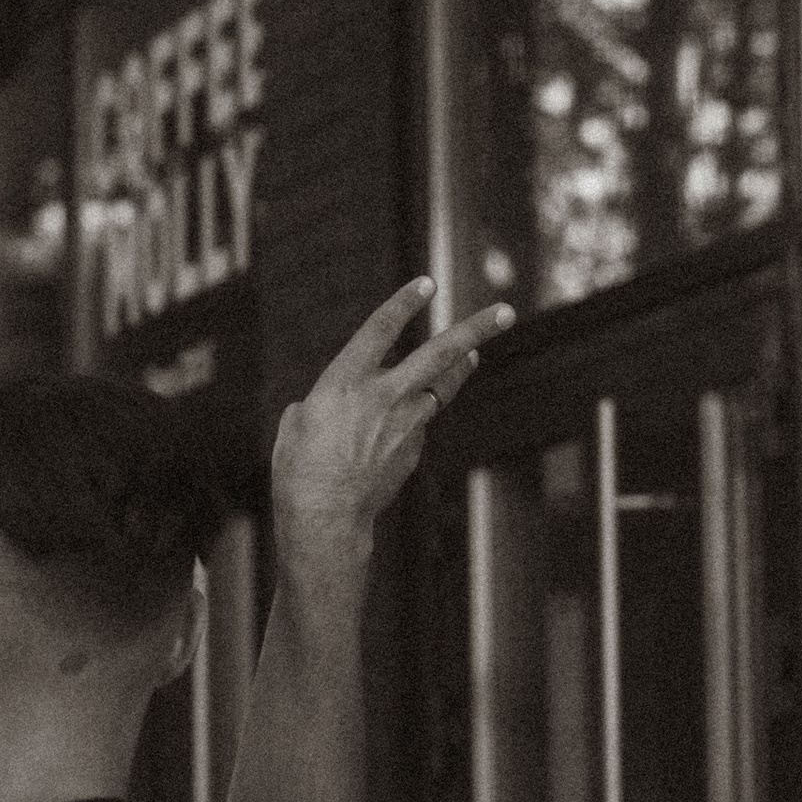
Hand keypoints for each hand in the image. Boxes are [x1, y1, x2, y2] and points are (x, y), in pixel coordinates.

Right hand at [271, 281, 514, 572]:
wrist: (326, 518)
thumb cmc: (298, 468)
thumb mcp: (297, 422)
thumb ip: (326, 400)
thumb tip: (344, 405)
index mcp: (344, 382)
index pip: (380, 330)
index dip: (404, 303)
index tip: (427, 283)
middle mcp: (383, 397)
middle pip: (439, 355)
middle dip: (474, 329)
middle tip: (504, 312)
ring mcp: (406, 425)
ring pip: (442, 388)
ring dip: (459, 369)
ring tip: (474, 354)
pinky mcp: (414, 450)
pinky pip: (417, 425)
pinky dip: (412, 420)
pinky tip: (393, 434)